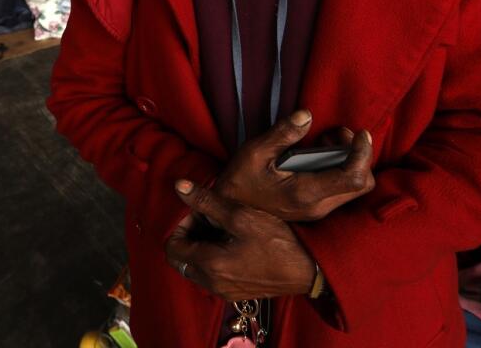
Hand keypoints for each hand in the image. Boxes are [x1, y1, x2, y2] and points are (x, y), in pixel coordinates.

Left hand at [165, 181, 314, 300]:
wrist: (308, 270)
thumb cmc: (278, 242)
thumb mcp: (241, 215)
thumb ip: (207, 202)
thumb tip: (179, 187)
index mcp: (209, 265)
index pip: (172, 248)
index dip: (180, 227)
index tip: (198, 213)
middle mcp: (212, 283)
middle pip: (181, 260)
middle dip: (189, 237)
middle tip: (206, 218)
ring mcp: (224, 291)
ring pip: (195, 268)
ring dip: (200, 247)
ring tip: (220, 228)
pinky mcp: (236, 293)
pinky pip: (211, 276)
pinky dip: (212, 259)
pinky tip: (232, 243)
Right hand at [215, 109, 374, 221]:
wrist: (229, 213)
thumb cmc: (240, 182)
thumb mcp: (255, 152)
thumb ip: (282, 134)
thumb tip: (306, 115)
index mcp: (306, 192)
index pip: (354, 178)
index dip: (364, 153)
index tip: (360, 133)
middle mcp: (318, 206)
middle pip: (362, 184)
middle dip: (359, 155)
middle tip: (338, 134)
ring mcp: (318, 210)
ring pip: (355, 188)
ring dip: (350, 161)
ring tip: (325, 141)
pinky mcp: (315, 207)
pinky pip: (342, 189)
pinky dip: (341, 169)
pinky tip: (318, 154)